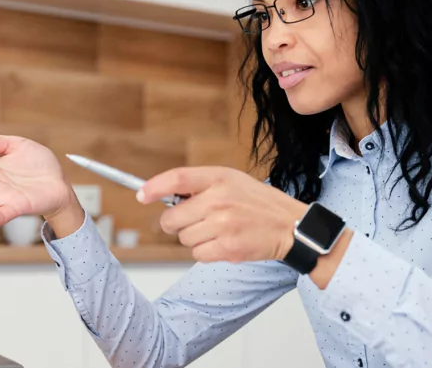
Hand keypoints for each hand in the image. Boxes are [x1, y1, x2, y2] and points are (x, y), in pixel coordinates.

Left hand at [140, 166, 351, 287]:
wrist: (290, 227)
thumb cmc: (258, 203)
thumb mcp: (232, 181)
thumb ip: (200, 185)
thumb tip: (162, 195)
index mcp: (219, 178)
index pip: (177, 179)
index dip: (154, 187)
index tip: (141, 195)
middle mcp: (219, 199)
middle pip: (172, 218)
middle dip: (177, 223)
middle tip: (196, 221)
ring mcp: (223, 225)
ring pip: (183, 238)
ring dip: (194, 238)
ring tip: (218, 231)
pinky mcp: (228, 248)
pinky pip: (197, 254)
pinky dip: (205, 252)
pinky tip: (223, 243)